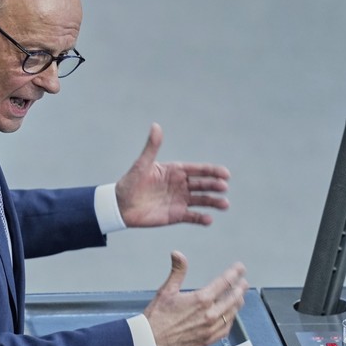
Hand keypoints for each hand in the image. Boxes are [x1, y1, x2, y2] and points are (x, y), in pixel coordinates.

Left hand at [115, 123, 229, 227]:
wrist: (120, 206)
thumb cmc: (130, 183)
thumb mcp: (142, 165)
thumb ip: (152, 147)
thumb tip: (156, 125)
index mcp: (175, 171)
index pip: (198, 170)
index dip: (212, 171)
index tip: (225, 174)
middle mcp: (181, 185)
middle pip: (203, 184)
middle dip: (215, 185)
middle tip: (224, 187)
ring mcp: (180, 200)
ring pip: (202, 200)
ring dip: (214, 202)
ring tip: (225, 204)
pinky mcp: (176, 215)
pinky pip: (192, 217)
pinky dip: (201, 218)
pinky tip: (209, 219)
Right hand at [143, 251, 247, 345]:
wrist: (152, 341)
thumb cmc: (158, 317)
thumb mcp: (167, 290)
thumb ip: (177, 271)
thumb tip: (178, 255)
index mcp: (201, 300)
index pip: (224, 282)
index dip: (234, 273)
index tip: (239, 268)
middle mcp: (210, 314)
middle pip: (233, 298)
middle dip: (240, 288)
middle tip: (243, 283)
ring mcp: (211, 328)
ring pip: (232, 313)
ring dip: (237, 303)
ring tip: (239, 297)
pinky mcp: (208, 339)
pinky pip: (226, 328)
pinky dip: (231, 320)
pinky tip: (230, 316)